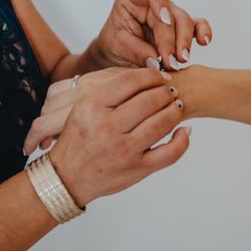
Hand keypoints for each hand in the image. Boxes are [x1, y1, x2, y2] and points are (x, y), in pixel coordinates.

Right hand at [23, 67, 178, 154]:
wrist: (66, 177)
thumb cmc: (78, 138)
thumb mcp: (83, 107)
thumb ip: (109, 89)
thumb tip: (147, 74)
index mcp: (92, 106)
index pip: (131, 81)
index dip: (152, 75)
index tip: (161, 76)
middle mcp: (107, 127)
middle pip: (150, 99)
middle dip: (166, 92)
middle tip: (171, 91)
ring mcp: (123, 150)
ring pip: (162, 122)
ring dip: (175, 111)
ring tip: (177, 106)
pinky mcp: (137, 169)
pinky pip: (170, 153)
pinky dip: (182, 140)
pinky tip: (183, 130)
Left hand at [91, 0, 212, 70]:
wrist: (117, 54)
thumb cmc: (115, 43)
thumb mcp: (116, 45)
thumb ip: (136, 50)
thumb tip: (156, 60)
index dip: (160, 1)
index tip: (163, 19)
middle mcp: (156, 4)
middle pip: (172, 13)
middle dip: (173, 38)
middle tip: (170, 59)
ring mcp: (171, 15)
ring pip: (186, 23)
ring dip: (185, 43)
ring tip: (180, 60)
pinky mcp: (180, 29)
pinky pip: (196, 27)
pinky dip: (202, 32)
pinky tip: (205, 41)